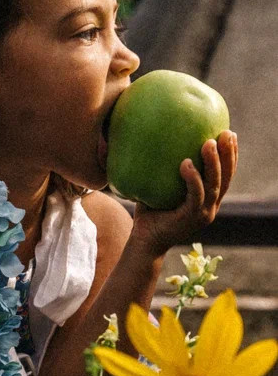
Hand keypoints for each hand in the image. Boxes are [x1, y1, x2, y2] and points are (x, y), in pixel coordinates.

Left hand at [130, 130, 237, 257]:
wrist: (143, 242)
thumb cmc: (150, 212)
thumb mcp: (160, 187)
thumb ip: (165, 169)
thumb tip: (157, 138)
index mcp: (207, 200)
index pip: (225, 176)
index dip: (231, 156)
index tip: (230, 134)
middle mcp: (209, 207)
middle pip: (226, 178)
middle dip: (229, 154)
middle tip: (227, 133)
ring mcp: (202, 214)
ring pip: (214, 186)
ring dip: (213, 163)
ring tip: (209, 143)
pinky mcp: (190, 219)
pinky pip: (195, 196)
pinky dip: (192, 179)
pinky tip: (186, 162)